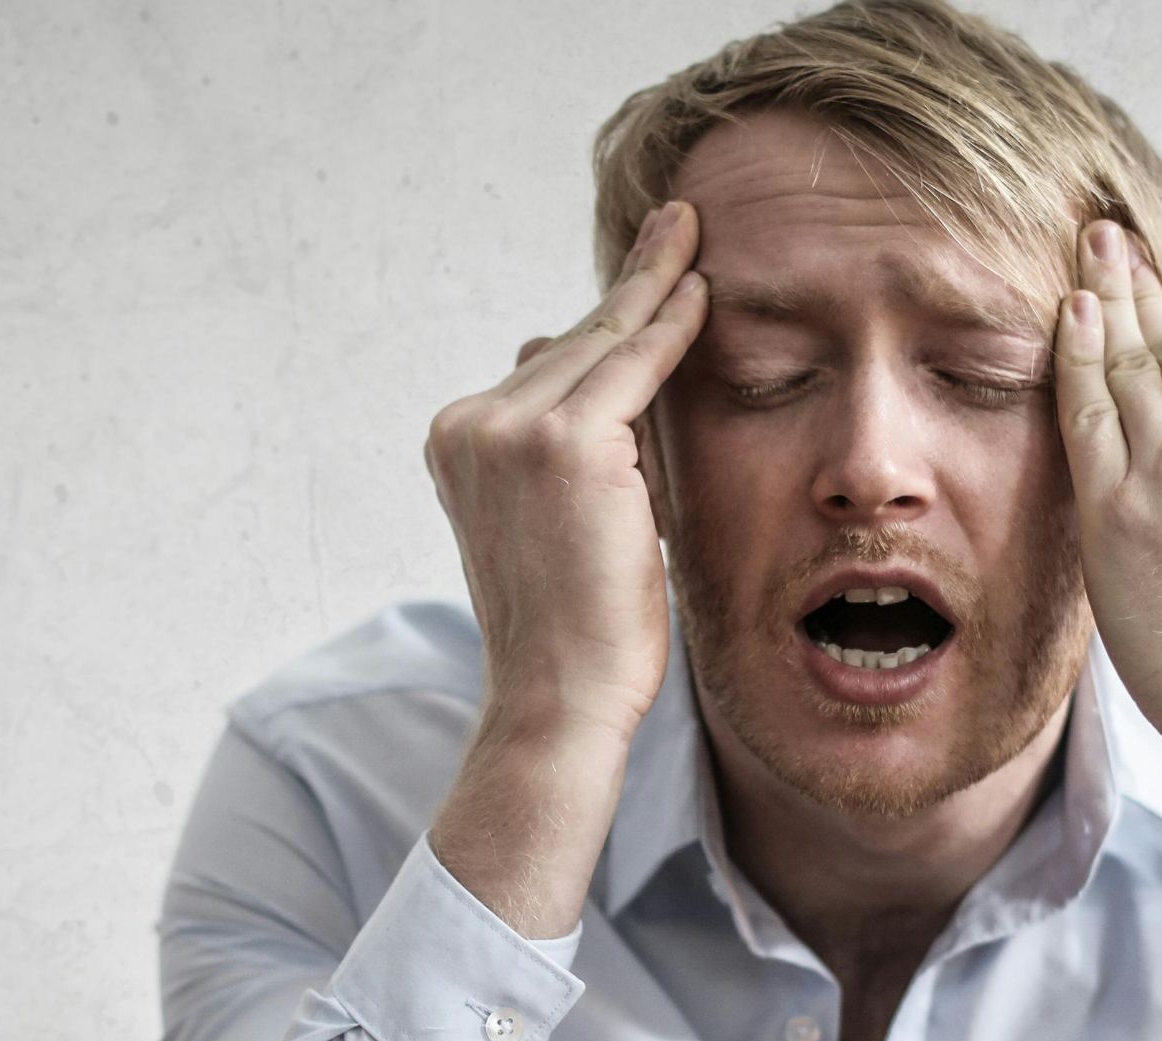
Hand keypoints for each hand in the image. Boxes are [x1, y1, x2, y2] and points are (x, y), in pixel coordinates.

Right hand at [423, 200, 707, 739]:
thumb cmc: (575, 625)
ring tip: (688, 231)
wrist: (560, 695)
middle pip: (571, 343)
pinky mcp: (564, 443)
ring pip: (600, 346)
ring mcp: (509, 430)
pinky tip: (700, 290)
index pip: (547, 366)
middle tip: (674, 224)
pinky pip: (632, 367)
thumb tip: (576, 365)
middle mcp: (470, 425)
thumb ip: (570, 444)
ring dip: (653, 288)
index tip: (641, 271)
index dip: (601, 319)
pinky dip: (670, 328)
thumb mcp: (560, 519)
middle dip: (629, 287)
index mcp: (461, 443)